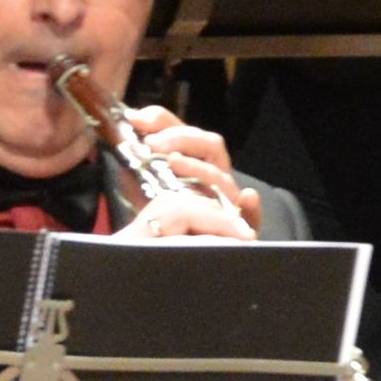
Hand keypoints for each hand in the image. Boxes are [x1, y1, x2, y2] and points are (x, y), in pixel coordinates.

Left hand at [112, 105, 260, 239]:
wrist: (175, 260)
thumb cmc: (161, 226)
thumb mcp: (142, 190)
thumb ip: (136, 162)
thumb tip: (128, 125)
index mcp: (193, 164)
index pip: (184, 133)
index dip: (163, 121)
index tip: (136, 120)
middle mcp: (213, 178)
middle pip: (210, 145)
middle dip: (181, 138)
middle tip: (152, 144)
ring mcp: (227, 201)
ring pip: (222, 178)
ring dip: (200, 167)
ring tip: (174, 162)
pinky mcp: (239, 229)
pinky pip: (252, 217)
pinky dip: (252, 206)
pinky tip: (248, 198)